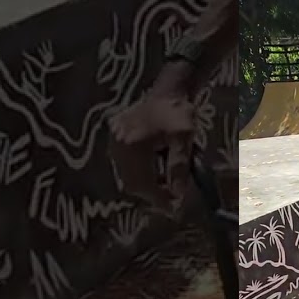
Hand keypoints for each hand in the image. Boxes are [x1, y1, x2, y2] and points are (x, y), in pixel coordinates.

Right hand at [109, 91, 196, 212]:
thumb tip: (178, 194)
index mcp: (133, 145)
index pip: (142, 182)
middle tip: (170, 199)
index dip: (157, 198)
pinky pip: (124, 164)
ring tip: (164, 185)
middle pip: (132, 182)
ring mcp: (114, 140)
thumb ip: (179, 167)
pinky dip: (139, 172)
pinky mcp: (115, 137)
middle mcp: (118, 144)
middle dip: (151, 193)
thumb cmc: (178, 113)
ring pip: (127, 175)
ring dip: (145, 184)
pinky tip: (154, 171)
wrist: (168, 90)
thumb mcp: (184, 140)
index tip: (173, 208)